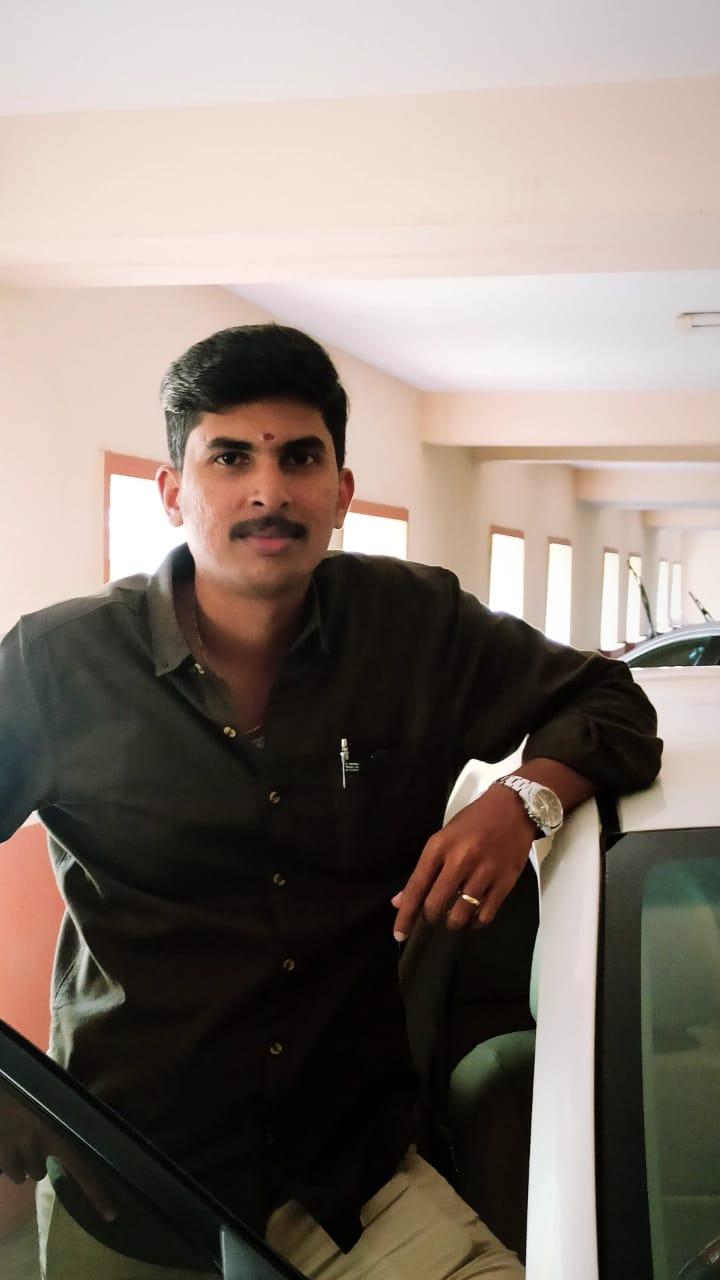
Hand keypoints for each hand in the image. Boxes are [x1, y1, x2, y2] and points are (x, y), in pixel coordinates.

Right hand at [0, 1089, 116, 1219]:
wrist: (4, 1081)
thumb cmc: (28, 1084)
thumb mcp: (54, 1093)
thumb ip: (67, 1108)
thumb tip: (95, 1103)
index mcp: (59, 1133)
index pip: (83, 1169)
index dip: (97, 1194)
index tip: (111, 1216)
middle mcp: (38, 1146)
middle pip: (39, 1174)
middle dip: (36, 1160)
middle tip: (31, 1138)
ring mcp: (14, 1152)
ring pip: (20, 1175)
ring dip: (19, 1161)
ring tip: (16, 1136)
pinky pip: (3, 1169)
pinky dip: (3, 1159)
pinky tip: (4, 1139)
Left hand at [391, 785, 537, 940]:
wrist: (513, 808)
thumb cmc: (474, 821)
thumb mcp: (443, 839)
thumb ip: (424, 871)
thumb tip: (401, 901)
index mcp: (439, 847)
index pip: (416, 888)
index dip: (405, 915)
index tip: (399, 935)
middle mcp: (460, 860)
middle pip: (436, 905)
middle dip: (429, 920)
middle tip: (431, 919)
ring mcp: (484, 872)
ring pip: (460, 914)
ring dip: (453, 922)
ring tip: (453, 918)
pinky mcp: (505, 882)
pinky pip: (486, 915)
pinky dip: (476, 922)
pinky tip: (473, 917)